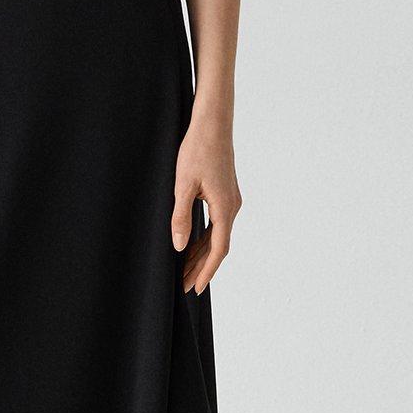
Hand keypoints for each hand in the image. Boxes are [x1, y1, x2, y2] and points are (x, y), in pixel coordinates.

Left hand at [171, 117, 240, 294]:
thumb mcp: (183, 185)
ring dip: (202, 253)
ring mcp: (231, 200)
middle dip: (201, 267)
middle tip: (185, 286)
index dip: (207, 271)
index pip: (218, 249)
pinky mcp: (225, 193)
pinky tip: (192, 244)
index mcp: (225, 208)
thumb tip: (180, 247)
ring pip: (218, 235)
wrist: (212, 124)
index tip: (196, 288)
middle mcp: (232, 206)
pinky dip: (205, 238)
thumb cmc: (197, 150)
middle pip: (218, 246)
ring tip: (186, 270)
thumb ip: (181, 217)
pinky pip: (217, 223)